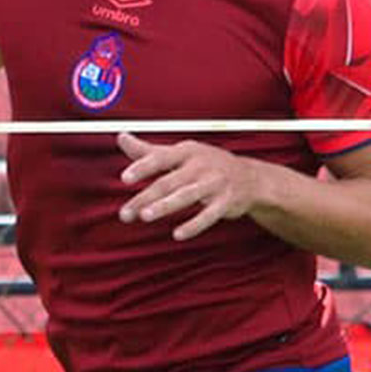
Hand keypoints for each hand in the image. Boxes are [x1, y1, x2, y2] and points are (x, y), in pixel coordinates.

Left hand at [116, 132, 264, 240]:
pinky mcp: (226, 202)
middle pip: (170, 181)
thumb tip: (121, 137)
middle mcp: (201, 165)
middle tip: (127, 213)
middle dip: (147, 197)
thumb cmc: (206, 164)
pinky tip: (178, 234)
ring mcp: (215, 183)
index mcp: (187, 151)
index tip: (124, 178)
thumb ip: (149, 150)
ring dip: (166, 206)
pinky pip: (209, 215)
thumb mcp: (180, 153)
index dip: (143, 167)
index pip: (161, 158)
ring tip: (146, 216)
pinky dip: (194, 225)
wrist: (249, 177)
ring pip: (187, 196)